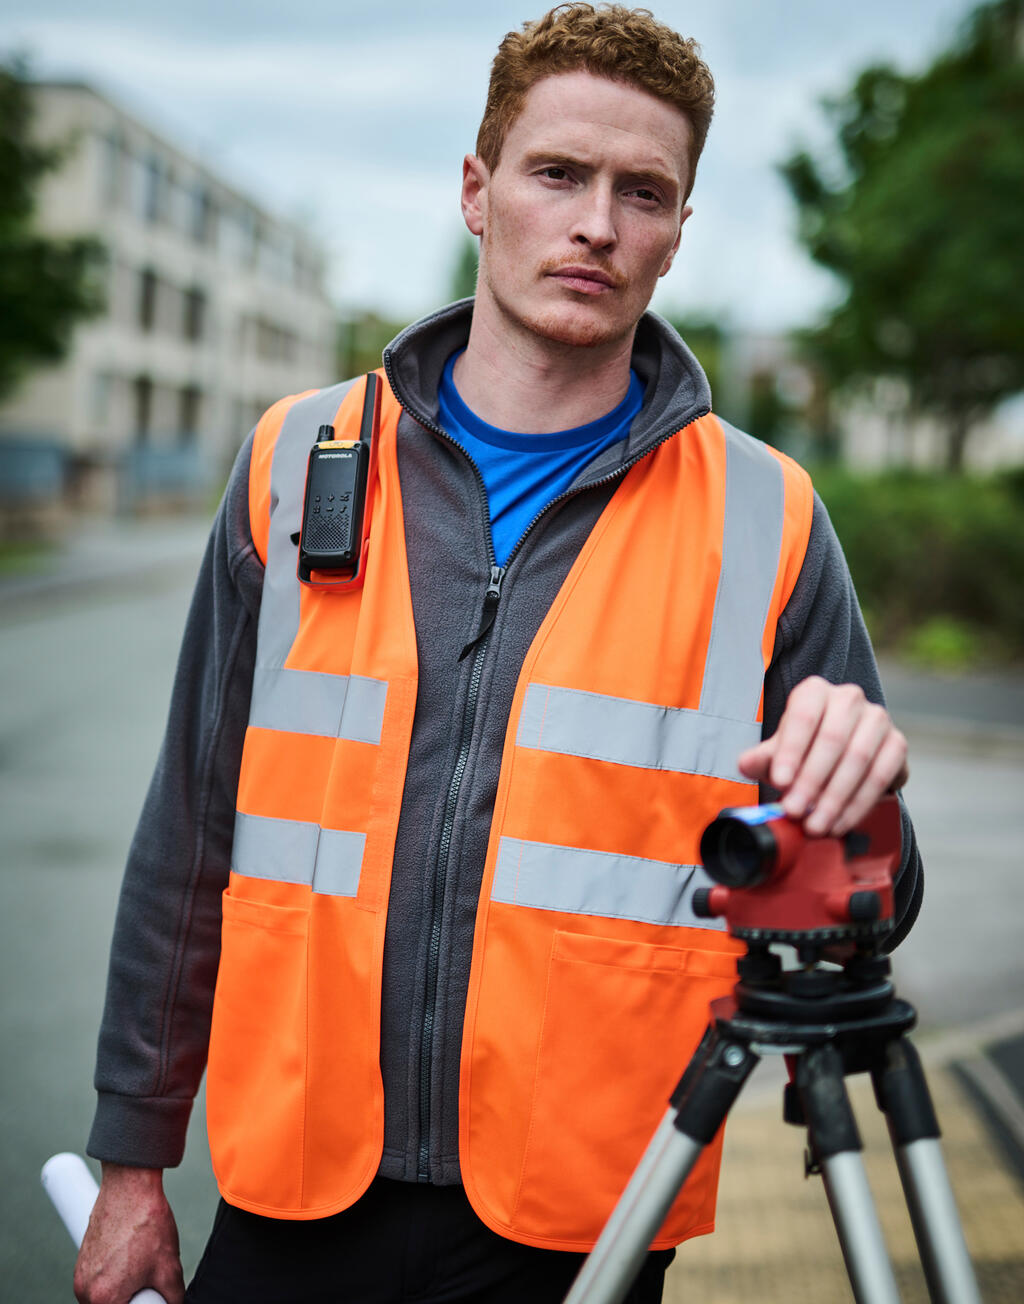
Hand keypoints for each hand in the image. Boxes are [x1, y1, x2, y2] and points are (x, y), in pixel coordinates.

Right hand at [74, 1163, 184, 1303]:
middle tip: (148, 1278)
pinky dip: (114, 1275)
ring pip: (105, 1296)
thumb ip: (172, 1297)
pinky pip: (99, 1280)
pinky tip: (130, 1255)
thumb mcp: (169, 1267)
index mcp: (103, 1299)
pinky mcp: (82, 1262)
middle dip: (132, 1299)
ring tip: (140, 1263)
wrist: (130, 1186)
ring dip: (123, 1288)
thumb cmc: (147, 1223)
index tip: (151, 1295)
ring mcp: (80, 1276)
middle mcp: (84, 1291)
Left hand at [738, 676, 908, 836]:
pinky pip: (881, 776)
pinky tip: (840, 822)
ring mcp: (877, 719)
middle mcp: (849, 698)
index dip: (791, 751)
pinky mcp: (897, 743)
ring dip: (835, 797)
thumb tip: (746, 764)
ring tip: (815, 824)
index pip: (803, 717)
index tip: (780, 782)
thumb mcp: (778, 752)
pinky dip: (859, 804)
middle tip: (795, 811)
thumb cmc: (803, 749)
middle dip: (811, 781)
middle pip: (832, 739)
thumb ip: (762, 758)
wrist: (839, 756)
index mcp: (814, 692)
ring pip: (858, 759)